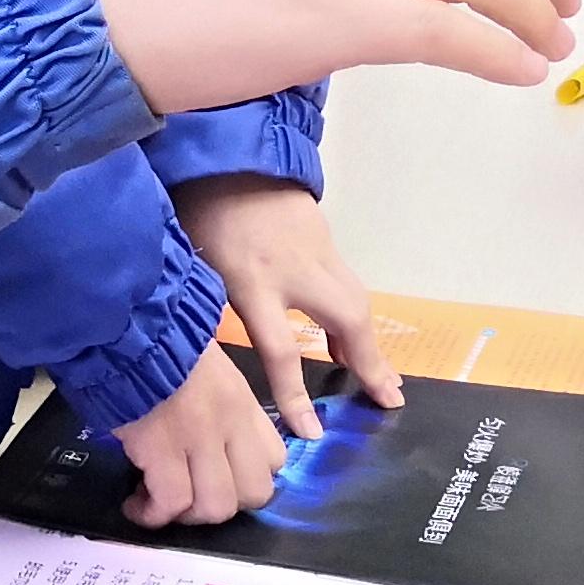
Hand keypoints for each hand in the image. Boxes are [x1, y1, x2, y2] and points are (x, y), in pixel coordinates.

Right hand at [108, 347, 291, 528]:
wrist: (127, 324)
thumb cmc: (162, 344)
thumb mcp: (211, 372)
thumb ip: (224, 408)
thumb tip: (215, 446)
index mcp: (245, 403)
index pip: (276, 460)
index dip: (248, 479)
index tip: (218, 478)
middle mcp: (231, 423)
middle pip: (254, 492)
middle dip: (222, 506)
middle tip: (191, 498)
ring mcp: (199, 437)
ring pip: (216, 506)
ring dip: (187, 516)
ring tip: (160, 505)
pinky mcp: (161, 447)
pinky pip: (171, 502)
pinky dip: (152, 515)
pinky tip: (136, 507)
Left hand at [176, 174, 398, 432]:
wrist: (225, 151)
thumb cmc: (198, 212)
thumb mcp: (195, 266)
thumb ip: (208, 306)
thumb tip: (209, 350)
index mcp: (252, 280)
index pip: (280, 351)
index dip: (295, 395)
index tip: (311, 433)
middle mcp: (295, 267)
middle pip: (346, 317)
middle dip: (370, 361)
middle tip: (388, 398)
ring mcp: (316, 248)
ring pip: (355, 298)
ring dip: (368, 338)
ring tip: (377, 375)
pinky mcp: (323, 234)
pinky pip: (346, 282)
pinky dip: (354, 312)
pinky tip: (349, 334)